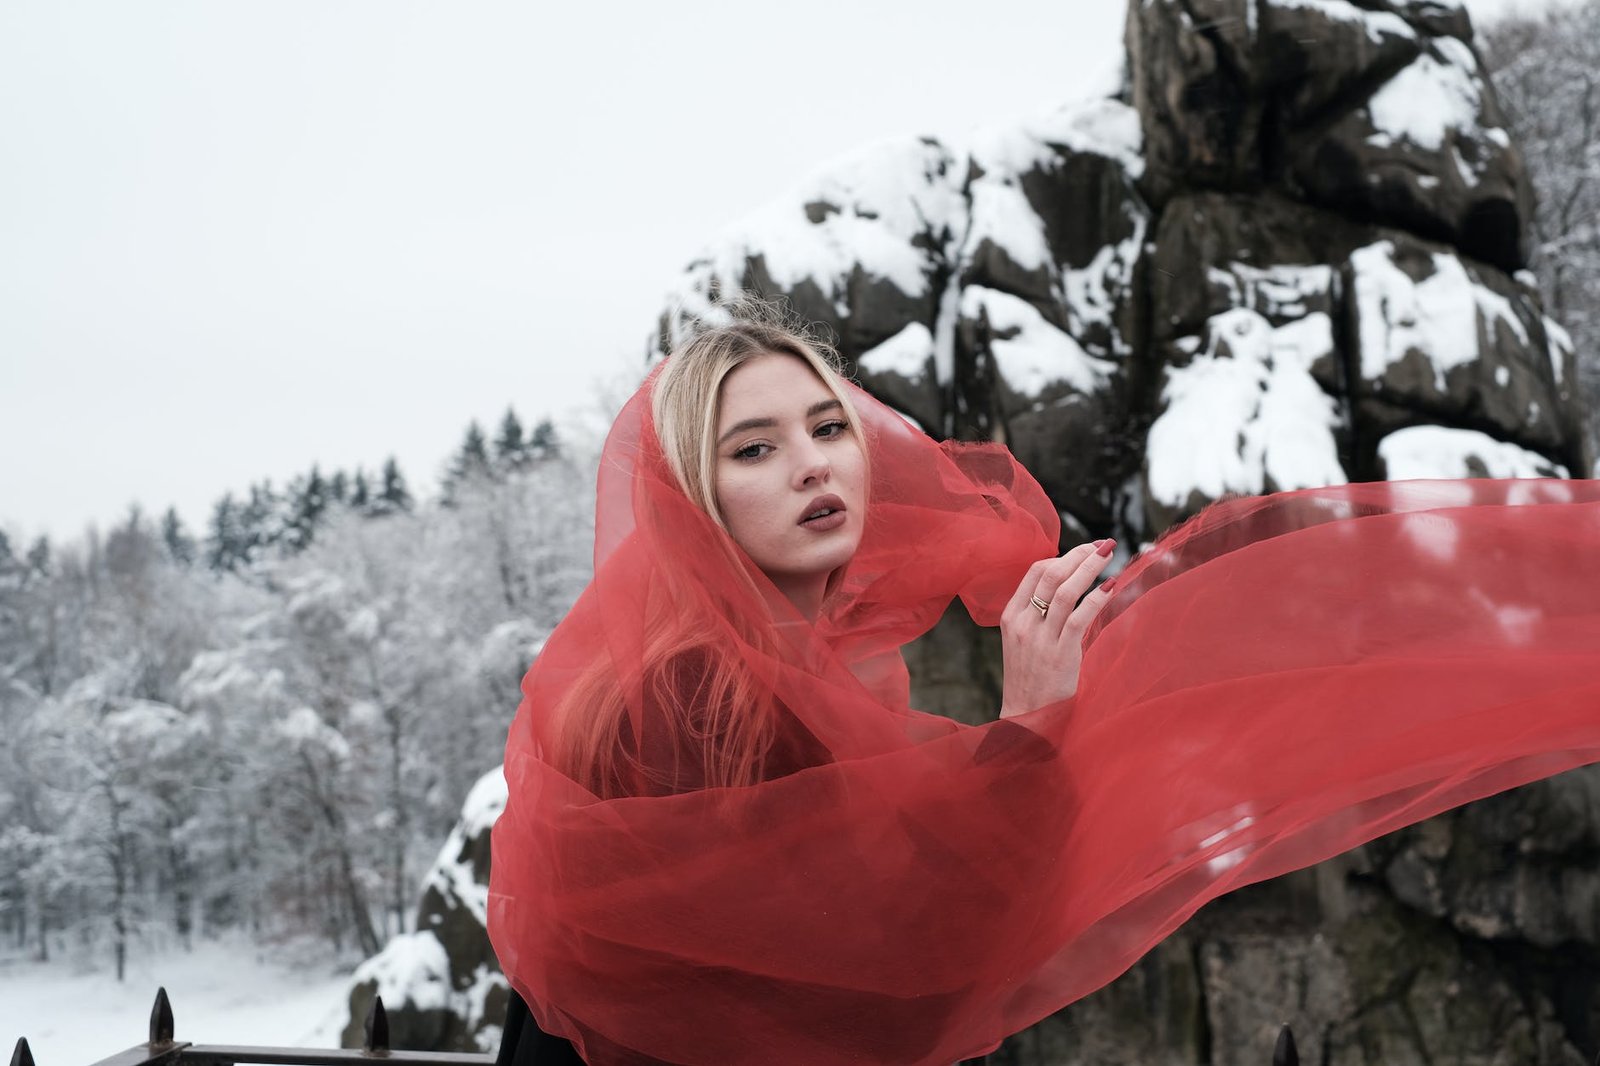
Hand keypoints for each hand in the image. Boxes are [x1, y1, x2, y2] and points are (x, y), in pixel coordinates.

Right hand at [998, 540, 1116, 717]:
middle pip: (1051, 574)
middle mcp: (1023, 623)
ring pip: (1066, 590)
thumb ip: (1036, 614)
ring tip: (1108, 552)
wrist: (1027, 717)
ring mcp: (1040, 637)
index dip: (1060, 556)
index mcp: (1010, 616)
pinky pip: (1080, 616)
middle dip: (1079, 554)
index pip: (1034, 572)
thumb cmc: (1029, 678)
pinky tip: (1111, 586)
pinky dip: (1096, 597)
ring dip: (1090, 567)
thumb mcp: (1022, 641)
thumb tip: (1065, 585)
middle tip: (1101, 544)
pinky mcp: (1060, 653)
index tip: (1082, 551)